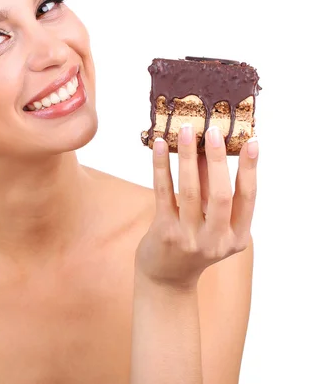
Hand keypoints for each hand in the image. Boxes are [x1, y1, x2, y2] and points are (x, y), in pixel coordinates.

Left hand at [135, 124, 258, 289]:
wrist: (166, 279)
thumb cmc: (191, 244)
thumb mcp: (212, 225)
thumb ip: (213, 194)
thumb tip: (209, 149)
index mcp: (237, 237)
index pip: (248, 198)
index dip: (250, 169)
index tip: (251, 142)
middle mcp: (217, 240)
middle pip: (221, 194)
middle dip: (217, 159)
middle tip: (213, 130)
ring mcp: (190, 238)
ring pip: (191, 190)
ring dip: (187, 156)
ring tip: (185, 130)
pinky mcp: (165, 233)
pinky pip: (163, 192)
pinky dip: (161, 166)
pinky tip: (158, 146)